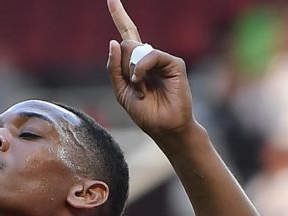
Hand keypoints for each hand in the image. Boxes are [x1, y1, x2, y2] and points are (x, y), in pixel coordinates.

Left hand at [106, 0, 194, 138]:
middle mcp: (149, 57)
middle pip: (126, 45)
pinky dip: (141, 71)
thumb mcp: (121, 91)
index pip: (128, 35)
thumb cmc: (144, 112)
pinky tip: (143, 85)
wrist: (163, 127)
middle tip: (134, 87)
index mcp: (136, 63)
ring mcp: (162, 59)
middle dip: (123, 67)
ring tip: (141, 90)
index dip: (119, 16)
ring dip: (131, 73)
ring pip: (135, 50)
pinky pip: (150, 55)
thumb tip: (113, 41)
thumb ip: (114, 68)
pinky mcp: (174, 63)